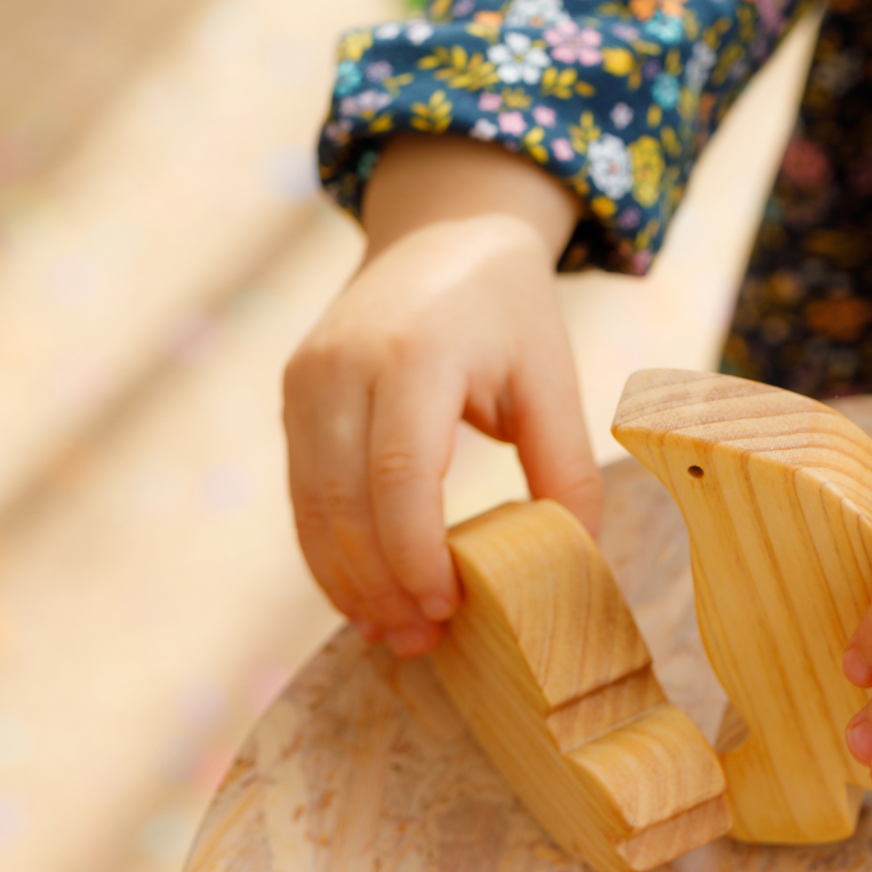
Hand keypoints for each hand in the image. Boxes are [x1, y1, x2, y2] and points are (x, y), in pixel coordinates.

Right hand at [283, 136, 596, 657]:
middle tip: (421, 641)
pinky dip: (327, 547)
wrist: (443, 230)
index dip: (415, 554)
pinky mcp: (292, 394)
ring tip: (393, 632)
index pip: (400, 475)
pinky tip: (364, 591)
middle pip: (344, 501)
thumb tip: (579, 556)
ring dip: (344, 578)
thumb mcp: (551, 377)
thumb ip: (564, 466)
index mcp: (416, 355)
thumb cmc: (509, 310)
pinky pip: (300, 489)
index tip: (446, 609)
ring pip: (309, 504)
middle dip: (378, 583)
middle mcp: (344, 365)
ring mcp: (307, 379)